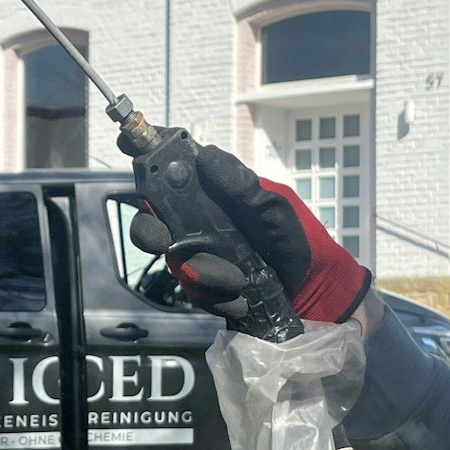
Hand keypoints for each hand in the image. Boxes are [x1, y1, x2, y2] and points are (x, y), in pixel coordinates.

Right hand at [126, 141, 372, 325]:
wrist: (316, 293)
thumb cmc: (299, 242)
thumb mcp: (275, 208)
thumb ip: (242, 186)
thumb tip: (204, 155)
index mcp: (214, 198)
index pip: (173, 177)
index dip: (149, 165)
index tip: (132, 153)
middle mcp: (198, 226)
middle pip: (153, 222)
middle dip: (151, 230)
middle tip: (165, 238)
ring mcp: (199, 259)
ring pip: (172, 260)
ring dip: (199, 270)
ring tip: (234, 279)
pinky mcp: (205, 290)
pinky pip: (194, 291)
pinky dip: (215, 295)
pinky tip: (240, 296)